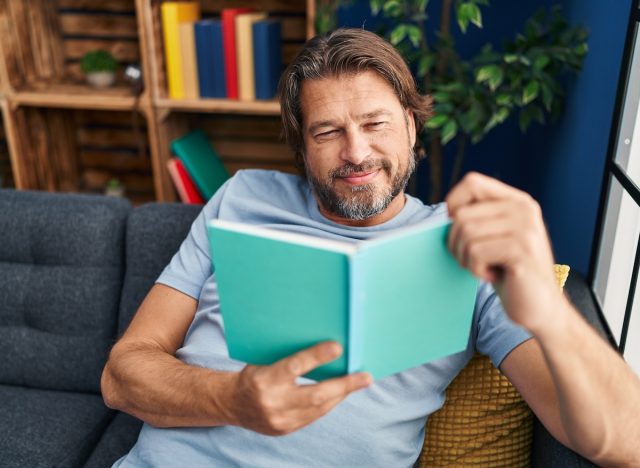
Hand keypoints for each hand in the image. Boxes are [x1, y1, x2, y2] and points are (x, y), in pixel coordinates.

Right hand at [224, 341, 371, 435]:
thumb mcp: (265, 359)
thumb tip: (323, 347)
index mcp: (264, 379)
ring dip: (340, 395)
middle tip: (365, 377)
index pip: (295, 367)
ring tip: (358, 383)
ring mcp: (279, 420)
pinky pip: (313, 417)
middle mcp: (272, 402)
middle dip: (344, 386)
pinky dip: (328, 404)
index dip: (317, 357)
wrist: (231, 403)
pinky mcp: (284, 430)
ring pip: (318, 409)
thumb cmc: (252, 374)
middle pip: (314, 395)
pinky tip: (339, 394)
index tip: (338, 347)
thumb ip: (290, 358)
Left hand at [445, 172, 564, 331]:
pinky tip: (492, 275)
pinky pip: (476, 252)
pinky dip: (475, 269)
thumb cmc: (509, 273)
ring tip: (483, 268)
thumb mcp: (493, 238)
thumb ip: (476, 218)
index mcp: (517, 201)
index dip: (453, 204)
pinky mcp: (522, 250)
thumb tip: (442, 214)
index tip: (457, 230)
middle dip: (455, 242)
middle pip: (462, 214)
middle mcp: (524, 209)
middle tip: (471, 260)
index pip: (472, 182)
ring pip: (465, 232)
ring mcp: (525, 228)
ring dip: (465, 258)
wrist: (541, 308)